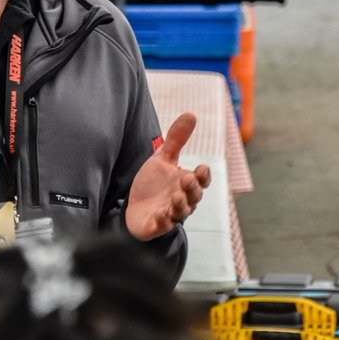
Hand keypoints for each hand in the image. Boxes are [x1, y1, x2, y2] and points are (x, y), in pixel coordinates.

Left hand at [124, 113, 209, 240]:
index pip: (201, 180)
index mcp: (186, 183)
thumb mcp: (162, 159)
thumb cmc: (153, 184)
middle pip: (194, 196)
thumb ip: (176, 140)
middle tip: (187, 178)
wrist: (135, 208)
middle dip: (192, 188)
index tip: (201, 168)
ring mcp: (170, 213)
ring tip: (177, 196)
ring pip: (181, 212)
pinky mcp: (156, 225)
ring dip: (181, 205)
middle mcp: (182, 199)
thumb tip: (191, 114)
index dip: (203, 176)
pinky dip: (162, 221)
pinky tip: (159, 214)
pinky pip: (162, 225)